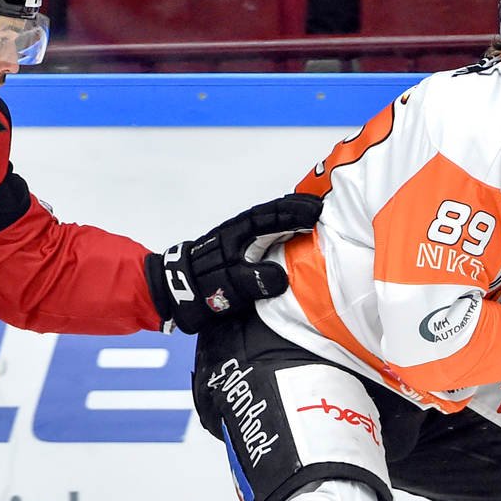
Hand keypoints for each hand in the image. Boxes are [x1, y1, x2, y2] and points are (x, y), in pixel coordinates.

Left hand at [147, 192, 323, 333]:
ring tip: (315, 218)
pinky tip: (294, 236)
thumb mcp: (229, 286)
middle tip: (324, 208)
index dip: (296, 213)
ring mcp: (241, 238)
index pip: (273, 215)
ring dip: (293, 217)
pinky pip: (268, 233)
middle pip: (275, 212)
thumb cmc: (202, 287)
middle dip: (299, 208)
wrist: (176, 292)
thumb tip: (282, 279)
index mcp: (240, 232)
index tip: (318, 214)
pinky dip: (284, 229)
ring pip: (271, 221)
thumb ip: (255, 280)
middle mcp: (242, 230)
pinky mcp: (242, 250)